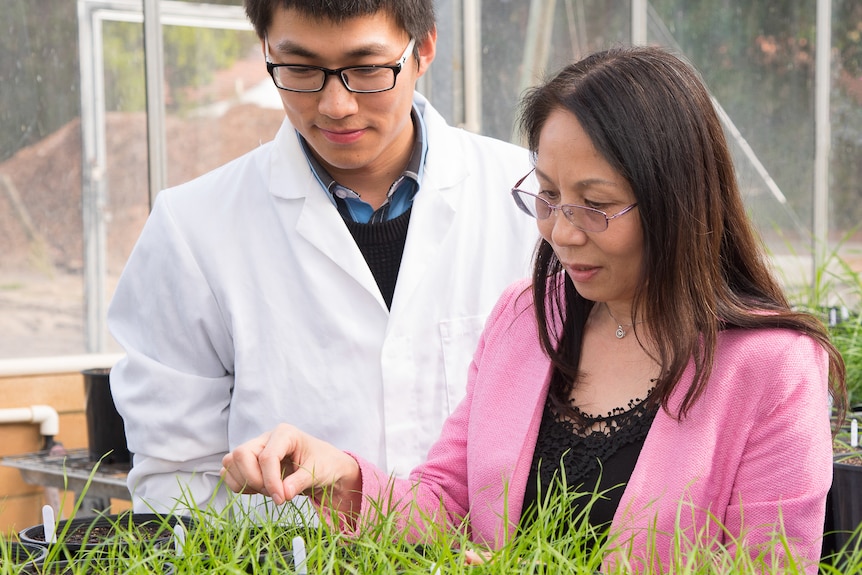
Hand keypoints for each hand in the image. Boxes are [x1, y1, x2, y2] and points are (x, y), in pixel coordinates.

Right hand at [220, 424, 361, 510]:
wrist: (324, 466)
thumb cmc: (324, 464)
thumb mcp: (318, 472)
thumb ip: (299, 482)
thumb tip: (283, 493)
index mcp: (284, 434)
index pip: (266, 456)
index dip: (270, 481)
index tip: (281, 499)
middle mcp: (265, 438)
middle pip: (241, 455)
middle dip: (254, 479)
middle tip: (274, 493)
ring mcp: (254, 448)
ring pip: (231, 463)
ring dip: (246, 483)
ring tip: (269, 490)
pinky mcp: (248, 462)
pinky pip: (229, 473)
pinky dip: (240, 485)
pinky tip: (260, 489)